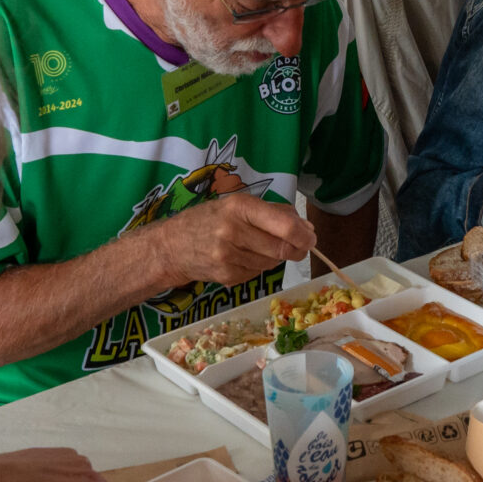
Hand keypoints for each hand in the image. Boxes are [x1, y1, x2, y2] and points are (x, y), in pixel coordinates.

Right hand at [155, 190, 312, 286]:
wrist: (172, 246)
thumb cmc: (209, 220)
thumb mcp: (238, 205)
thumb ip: (274, 213)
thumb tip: (307, 228)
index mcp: (240, 207)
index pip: (284, 226)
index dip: (304, 235)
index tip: (311, 237)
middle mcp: (233, 232)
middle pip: (282, 248)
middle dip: (295, 248)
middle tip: (298, 245)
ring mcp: (229, 257)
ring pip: (272, 262)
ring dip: (274, 256)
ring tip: (258, 245)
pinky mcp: (227, 276)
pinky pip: (257, 273)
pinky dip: (258, 266)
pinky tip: (243, 257)